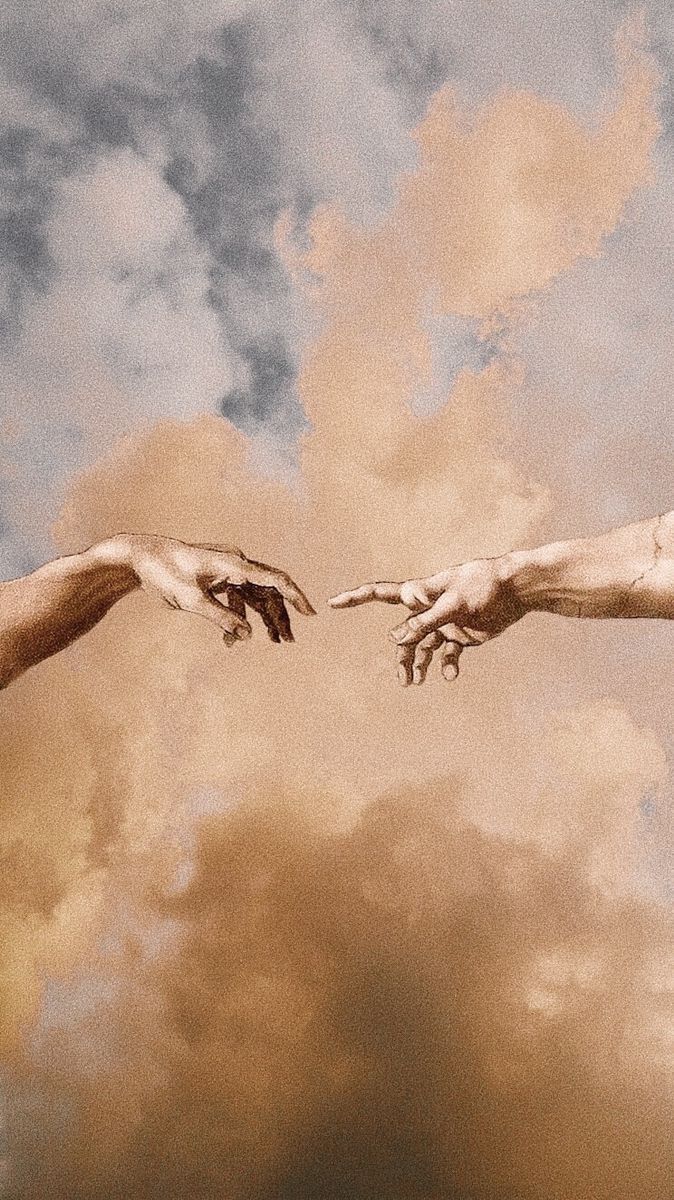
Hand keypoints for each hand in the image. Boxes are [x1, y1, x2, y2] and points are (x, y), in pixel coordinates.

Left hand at [114, 535, 314, 644]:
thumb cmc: (164, 574)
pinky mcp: (218, 577)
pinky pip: (237, 598)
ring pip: (254, 596)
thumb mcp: (191, 600)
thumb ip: (221, 618)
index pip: (274, 579)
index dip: (295, 596)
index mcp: (234, 563)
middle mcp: (236, 563)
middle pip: (268, 591)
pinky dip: (237, 617)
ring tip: (272, 642)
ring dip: (261, 619)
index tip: (311, 614)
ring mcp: (228, 570)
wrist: (140, 558)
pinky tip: (231, 640)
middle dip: (279, 616)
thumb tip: (247, 636)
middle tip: (288, 641)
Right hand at [329, 557, 524, 683]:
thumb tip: (394, 636)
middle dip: (400, 656)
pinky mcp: (461, 635)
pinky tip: (451, 677)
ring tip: (414, 683)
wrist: (516, 590)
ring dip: (417, 665)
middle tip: (404, 680)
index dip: (357, 598)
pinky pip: (447, 654)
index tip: (333, 602)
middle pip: (404, 634)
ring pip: (422, 647)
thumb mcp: (453, 603)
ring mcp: (444, 623)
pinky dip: (447, 666)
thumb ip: (425, 620)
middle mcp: (428, 609)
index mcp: (421, 593)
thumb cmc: (483, 586)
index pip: (382, 594)